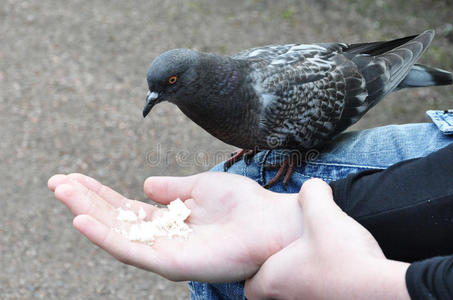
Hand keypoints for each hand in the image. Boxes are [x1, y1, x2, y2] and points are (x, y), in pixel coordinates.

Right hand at [48, 172, 302, 281]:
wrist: (272, 222)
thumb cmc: (243, 205)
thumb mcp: (201, 187)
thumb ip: (173, 187)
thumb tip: (145, 183)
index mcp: (170, 220)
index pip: (125, 208)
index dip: (99, 193)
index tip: (73, 177)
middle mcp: (164, 238)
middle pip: (115, 220)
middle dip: (85, 201)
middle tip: (56, 182)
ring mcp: (166, 252)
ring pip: (116, 235)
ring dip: (86, 214)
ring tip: (62, 192)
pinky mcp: (173, 264)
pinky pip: (132, 252)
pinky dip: (105, 236)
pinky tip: (82, 220)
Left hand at [245, 179, 409, 299]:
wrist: (384, 290)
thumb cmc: (344, 255)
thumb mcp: (322, 212)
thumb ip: (311, 191)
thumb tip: (312, 187)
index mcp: (274, 282)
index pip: (250, 289)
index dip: (256, 272)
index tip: (271, 255)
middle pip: (273, 294)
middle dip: (280, 276)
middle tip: (295, 257)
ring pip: (297, 296)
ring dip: (304, 282)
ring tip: (321, 262)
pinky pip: (319, 296)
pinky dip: (325, 288)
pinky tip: (342, 272)